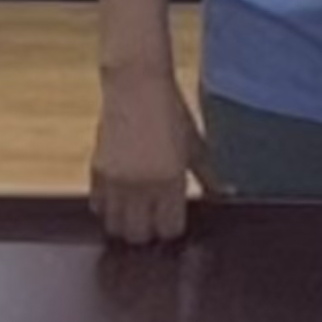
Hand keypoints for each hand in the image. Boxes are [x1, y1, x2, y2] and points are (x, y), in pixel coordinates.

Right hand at [90, 68, 202, 244]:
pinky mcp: (95, 171)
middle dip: (148, 232)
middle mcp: (140, 186)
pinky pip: (97, 206)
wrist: (136, 85)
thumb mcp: (195, 144)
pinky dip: (107, 207)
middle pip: (138, 236)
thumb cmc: (170, 110)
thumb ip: (209, 175)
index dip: (172, 228)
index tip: (174, 220)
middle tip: (155, 219)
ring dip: (126, 223)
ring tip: (136, 210)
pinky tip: (120, 195)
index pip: (168, 230)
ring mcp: (114, 181)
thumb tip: (226, 195)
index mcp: (169, 180)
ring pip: (113, 226)